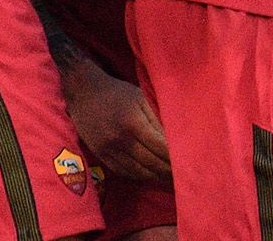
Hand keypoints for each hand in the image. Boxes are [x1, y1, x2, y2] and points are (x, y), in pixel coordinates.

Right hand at [61, 59, 170, 182]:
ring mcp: (108, 149)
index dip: (174, 158)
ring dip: (154, 177)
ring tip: (169, 180)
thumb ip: (157, 118)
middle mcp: (120, 140)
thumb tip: (174, 138)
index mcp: (133, 123)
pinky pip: (122, 171)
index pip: (159, 147)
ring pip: (136, 171)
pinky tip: (150, 176)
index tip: (187, 162)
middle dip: (167, 171)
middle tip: (182, 175)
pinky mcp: (100, 154)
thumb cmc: (119, 92)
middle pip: (149, 163)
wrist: (84, 93)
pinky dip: (138, 176)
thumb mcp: (142, 98)